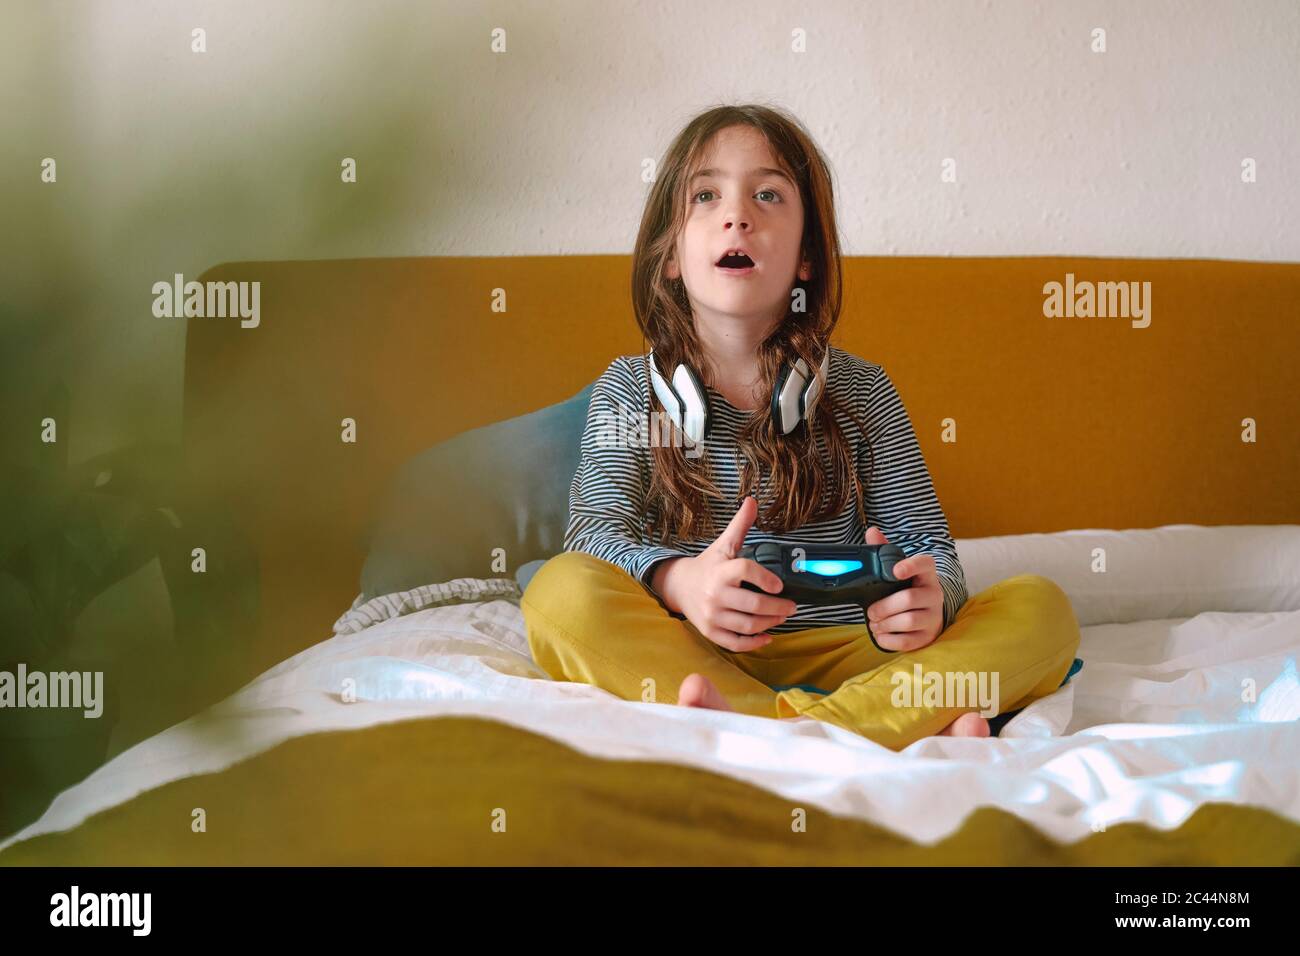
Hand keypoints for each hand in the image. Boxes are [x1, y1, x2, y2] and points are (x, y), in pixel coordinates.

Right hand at [654, 496, 797, 651]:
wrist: (679, 586)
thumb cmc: (708, 565)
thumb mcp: (723, 544)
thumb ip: (740, 525)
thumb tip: (752, 500)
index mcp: (720, 570)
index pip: (745, 571)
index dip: (765, 578)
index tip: (780, 585)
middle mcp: (715, 594)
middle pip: (753, 605)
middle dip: (778, 607)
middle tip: (792, 606)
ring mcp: (712, 616)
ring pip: (748, 625)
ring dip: (771, 623)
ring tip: (782, 617)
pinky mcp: (710, 632)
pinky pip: (736, 643)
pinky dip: (754, 642)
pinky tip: (768, 636)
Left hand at [863, 524, 943, 651]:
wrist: (925, 616)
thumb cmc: (907, 589)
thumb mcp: (897, 571)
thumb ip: (884, 551)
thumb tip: (872, 531)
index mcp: (926, 574)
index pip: (925, 564)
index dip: (911, 565)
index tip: (895, 570)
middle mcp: (934, 594)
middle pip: (909, 599)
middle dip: (884, 606)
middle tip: (870, 612)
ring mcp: (934, 617)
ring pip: (908, 621)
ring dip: (885, 624)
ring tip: (874, 624)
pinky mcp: (928, 636)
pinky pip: (908, 641)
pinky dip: (889, 640)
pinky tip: (881, 635)